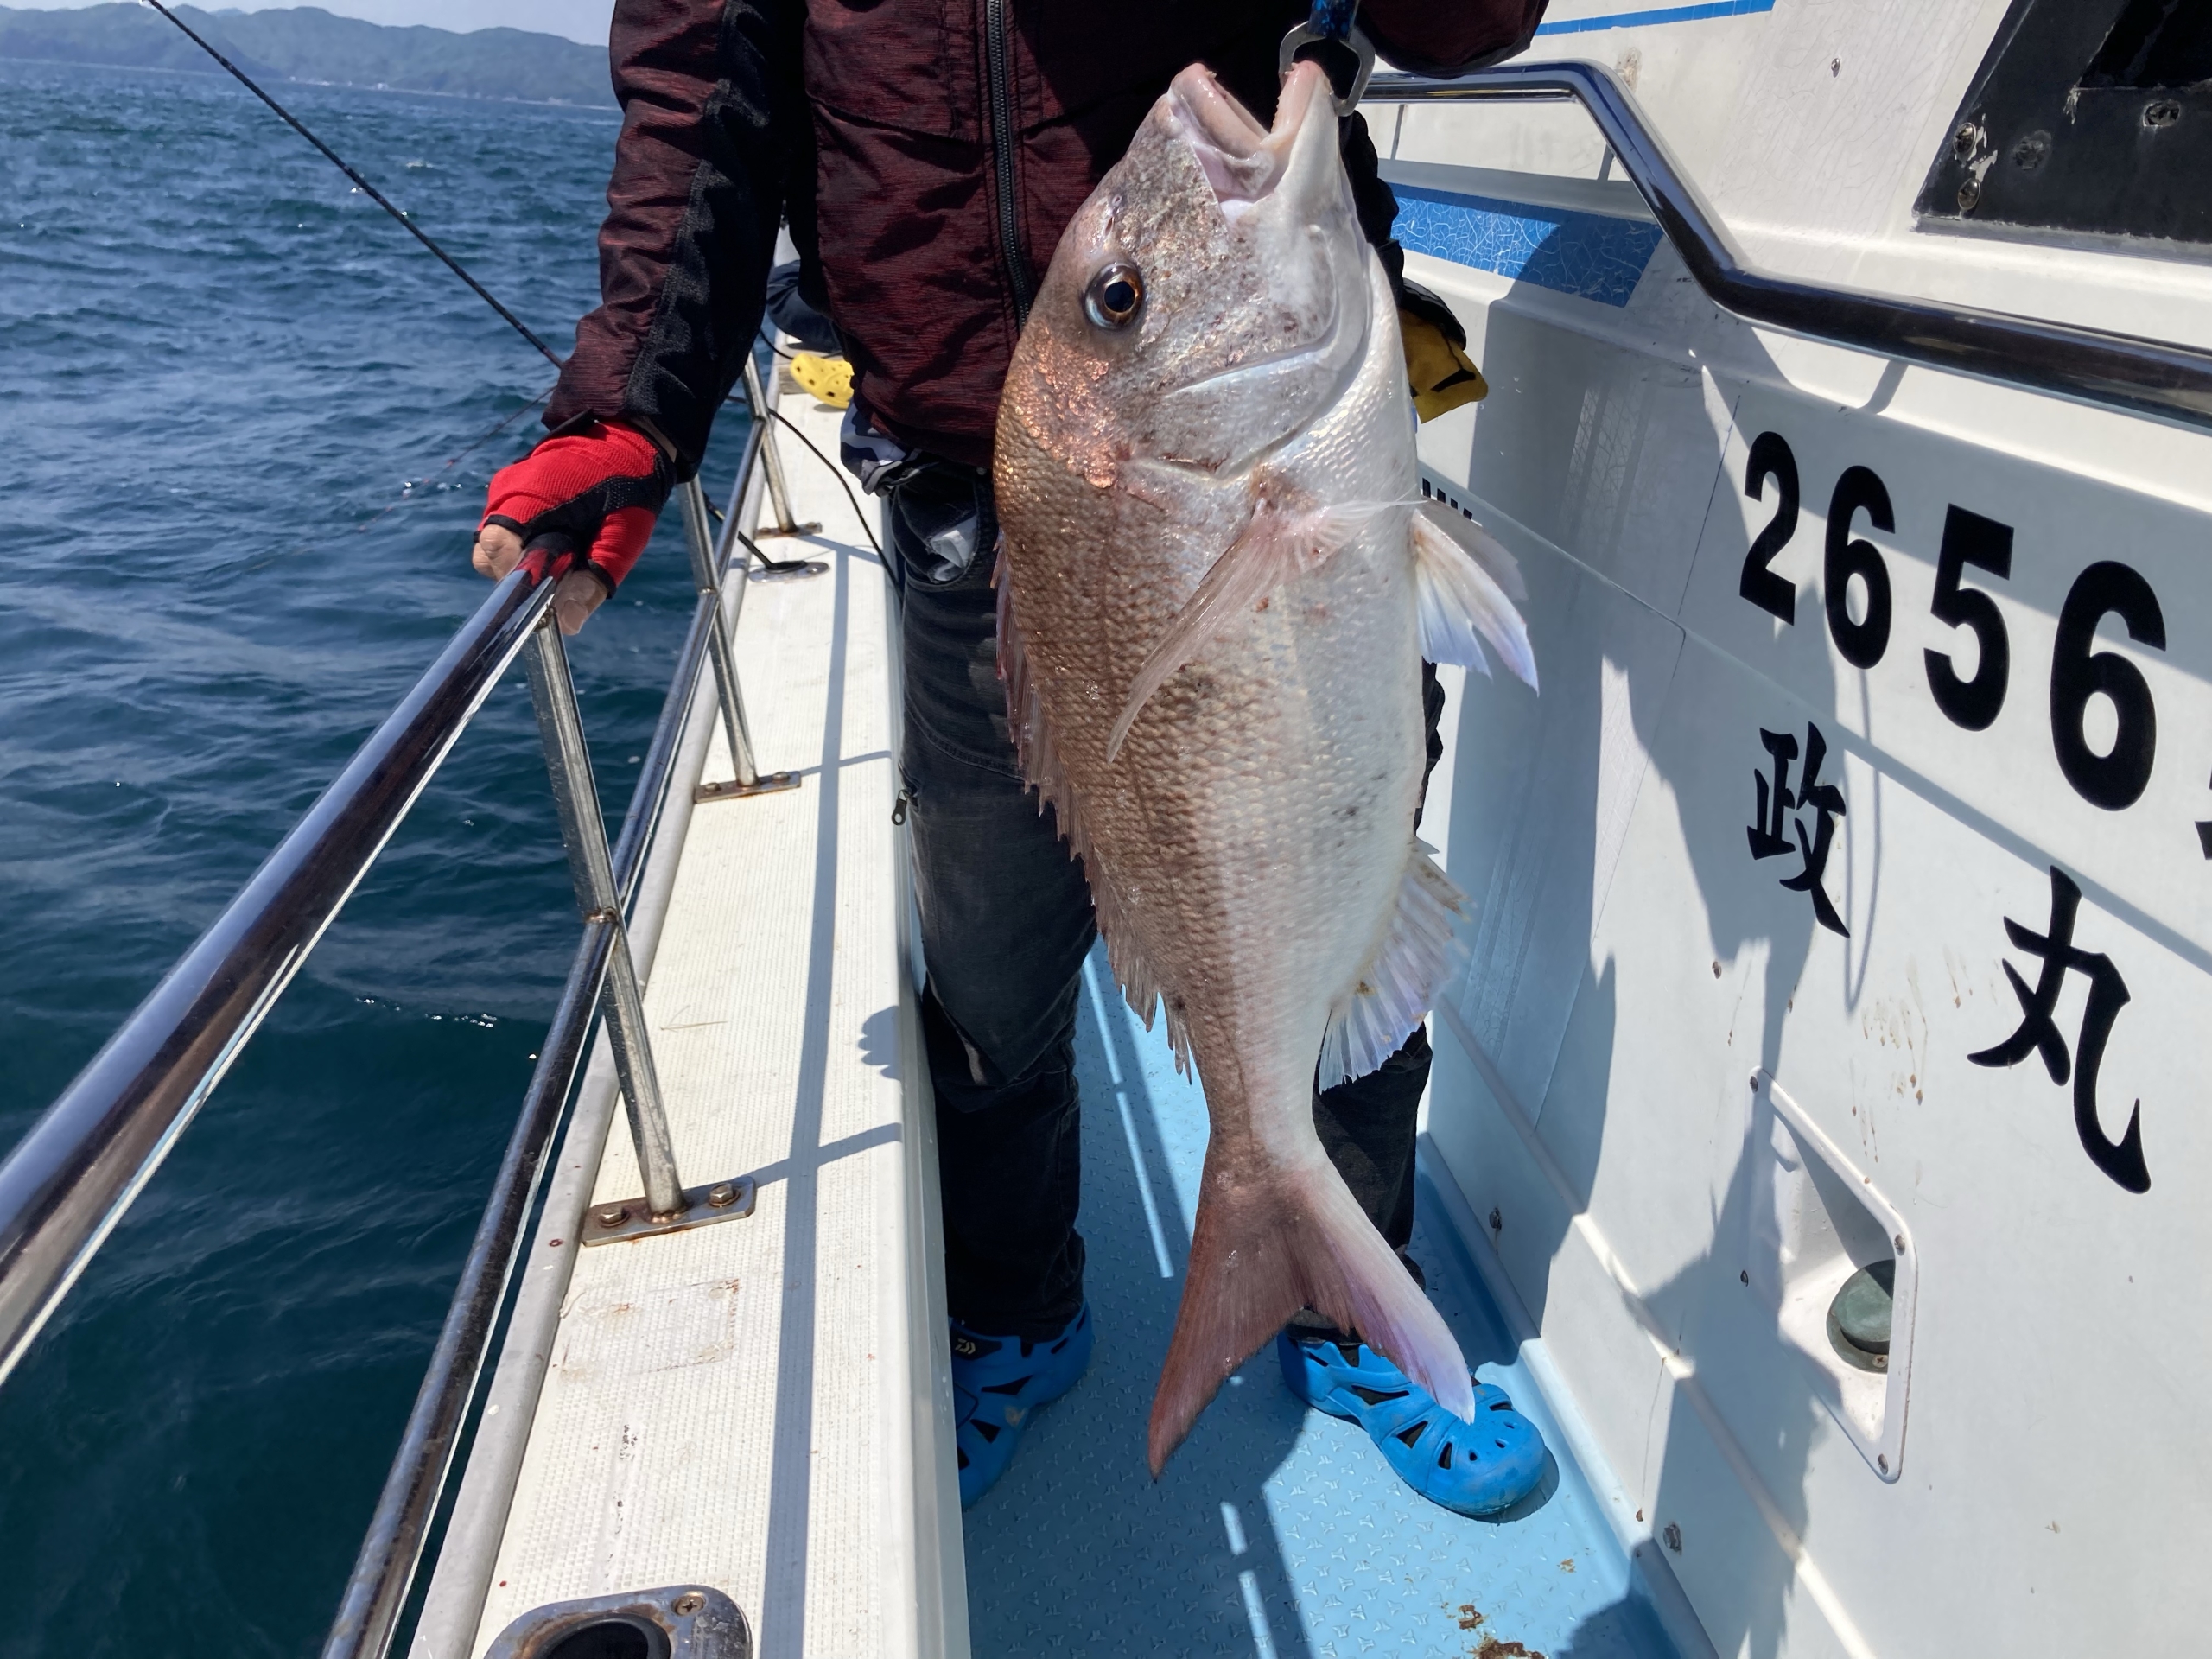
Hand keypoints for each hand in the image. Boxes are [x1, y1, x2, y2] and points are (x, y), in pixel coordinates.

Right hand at [473, 420, 672, 633]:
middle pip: (489, 555)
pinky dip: (528, 545)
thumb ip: (593, 580)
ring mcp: (504, 491)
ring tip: (567, 552)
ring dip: (526, 561)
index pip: (496, 549)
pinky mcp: (508, 494)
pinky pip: (507, 532)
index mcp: (530, 495)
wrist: (626, 441)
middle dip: (523, 574)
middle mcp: (507, 491)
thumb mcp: (622, 540)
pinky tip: (560, 539)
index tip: (546, 597)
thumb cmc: (629, 488)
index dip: (519, 580)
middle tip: (564, 573)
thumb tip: (566, 623)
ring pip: (495, 547)